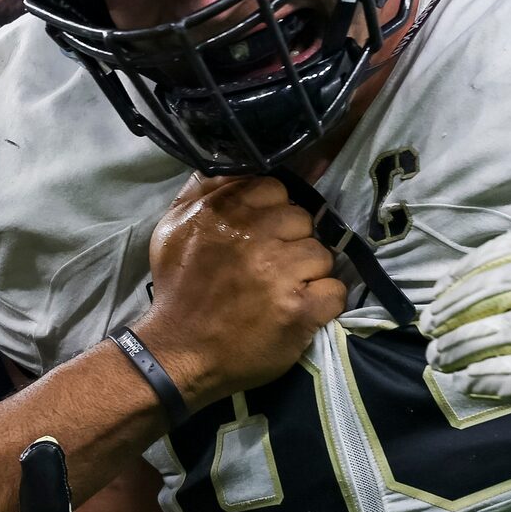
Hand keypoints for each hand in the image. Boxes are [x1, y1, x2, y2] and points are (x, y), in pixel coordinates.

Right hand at [141, 176, 346, 408]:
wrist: (178, 353)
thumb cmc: (178, 288)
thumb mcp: (174, 226)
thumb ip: (206, 186)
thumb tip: (239, 158)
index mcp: (226, 212)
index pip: (277, 189)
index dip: (274, 213)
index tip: (262, 235)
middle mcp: (255, 237)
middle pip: (304, 220)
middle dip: (292, 241)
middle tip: (271, 267)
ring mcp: (280, 275)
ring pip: (323, 254)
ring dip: (309, 272)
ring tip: (283, 290)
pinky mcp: (300, 311)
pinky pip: (336, 291)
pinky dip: (324, 302)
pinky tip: (301, 309)